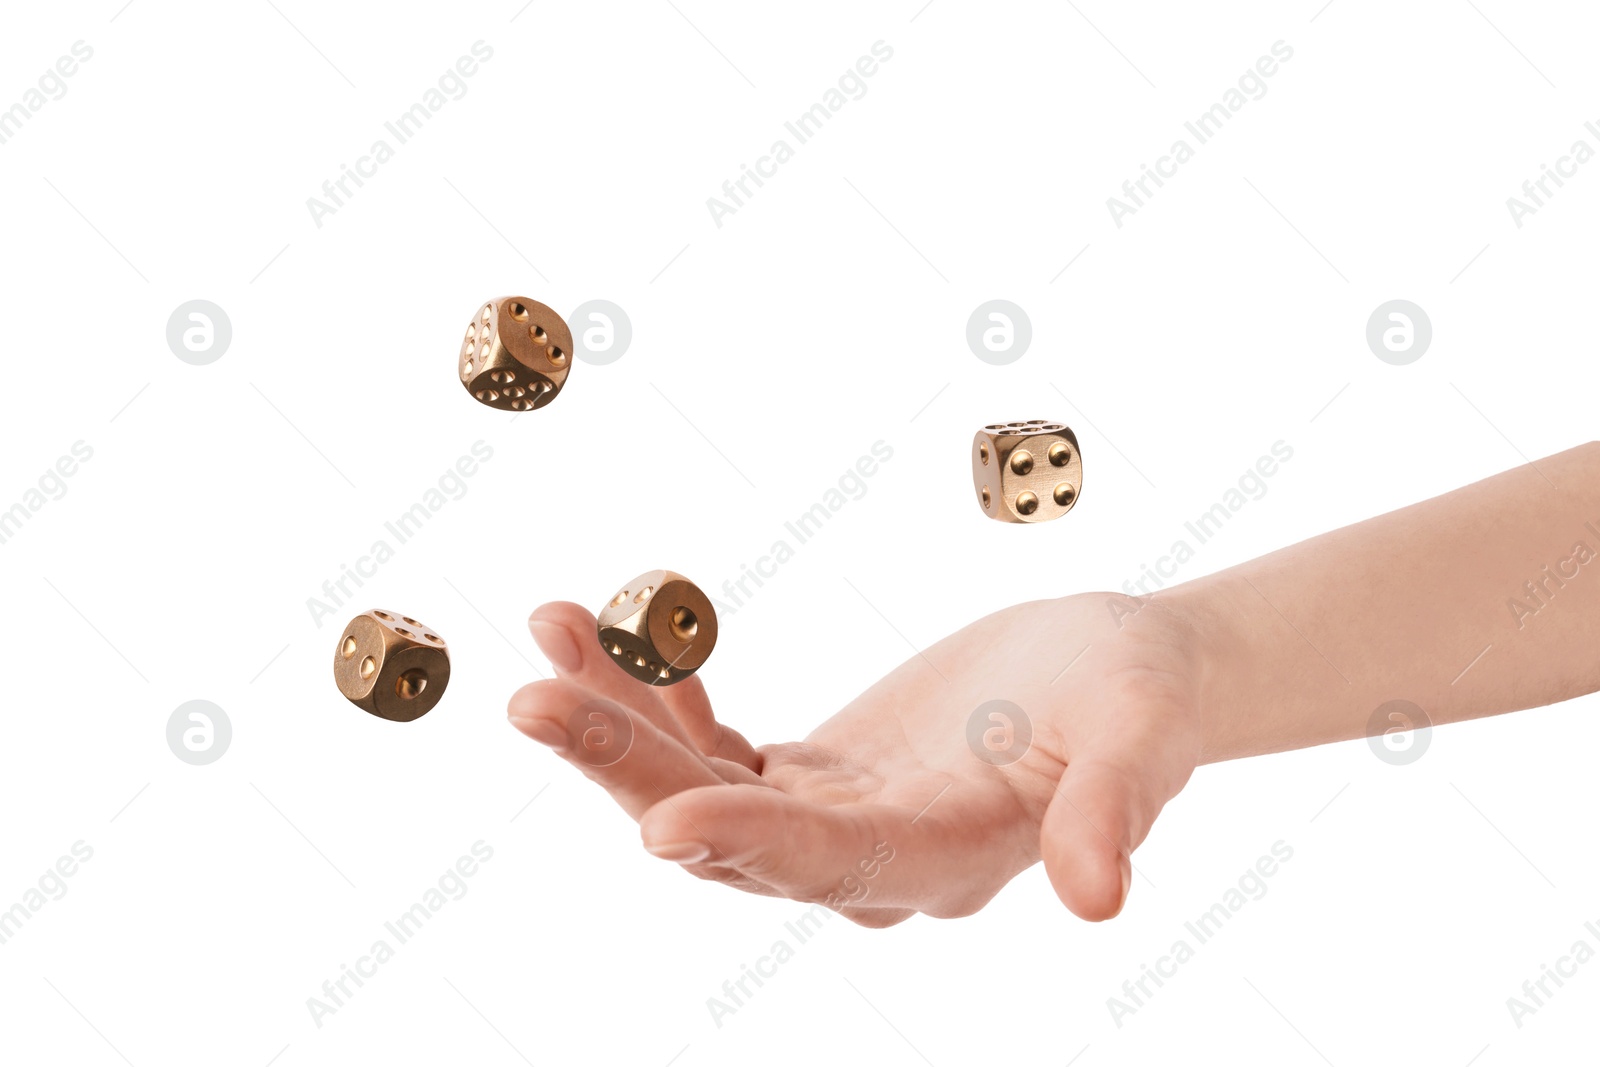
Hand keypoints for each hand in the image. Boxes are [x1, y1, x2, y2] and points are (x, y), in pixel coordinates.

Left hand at [507, 593, 1209, 924]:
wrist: (1118, 673)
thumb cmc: (1140, 695)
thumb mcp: (1142, 734)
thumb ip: (1113, 808)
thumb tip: (1101, 901)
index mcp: (952, 857)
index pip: (841, 862)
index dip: (756, 844)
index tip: (661, 821)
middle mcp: (874, 859)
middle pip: (733, 835)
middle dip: (630, 770)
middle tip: (529, 699)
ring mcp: (834, 820)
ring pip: (701, 788)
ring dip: (618, 720)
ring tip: (550, 627)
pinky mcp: (814, 775)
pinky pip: (714, 745)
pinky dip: (658, 693)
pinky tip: (610, 631)